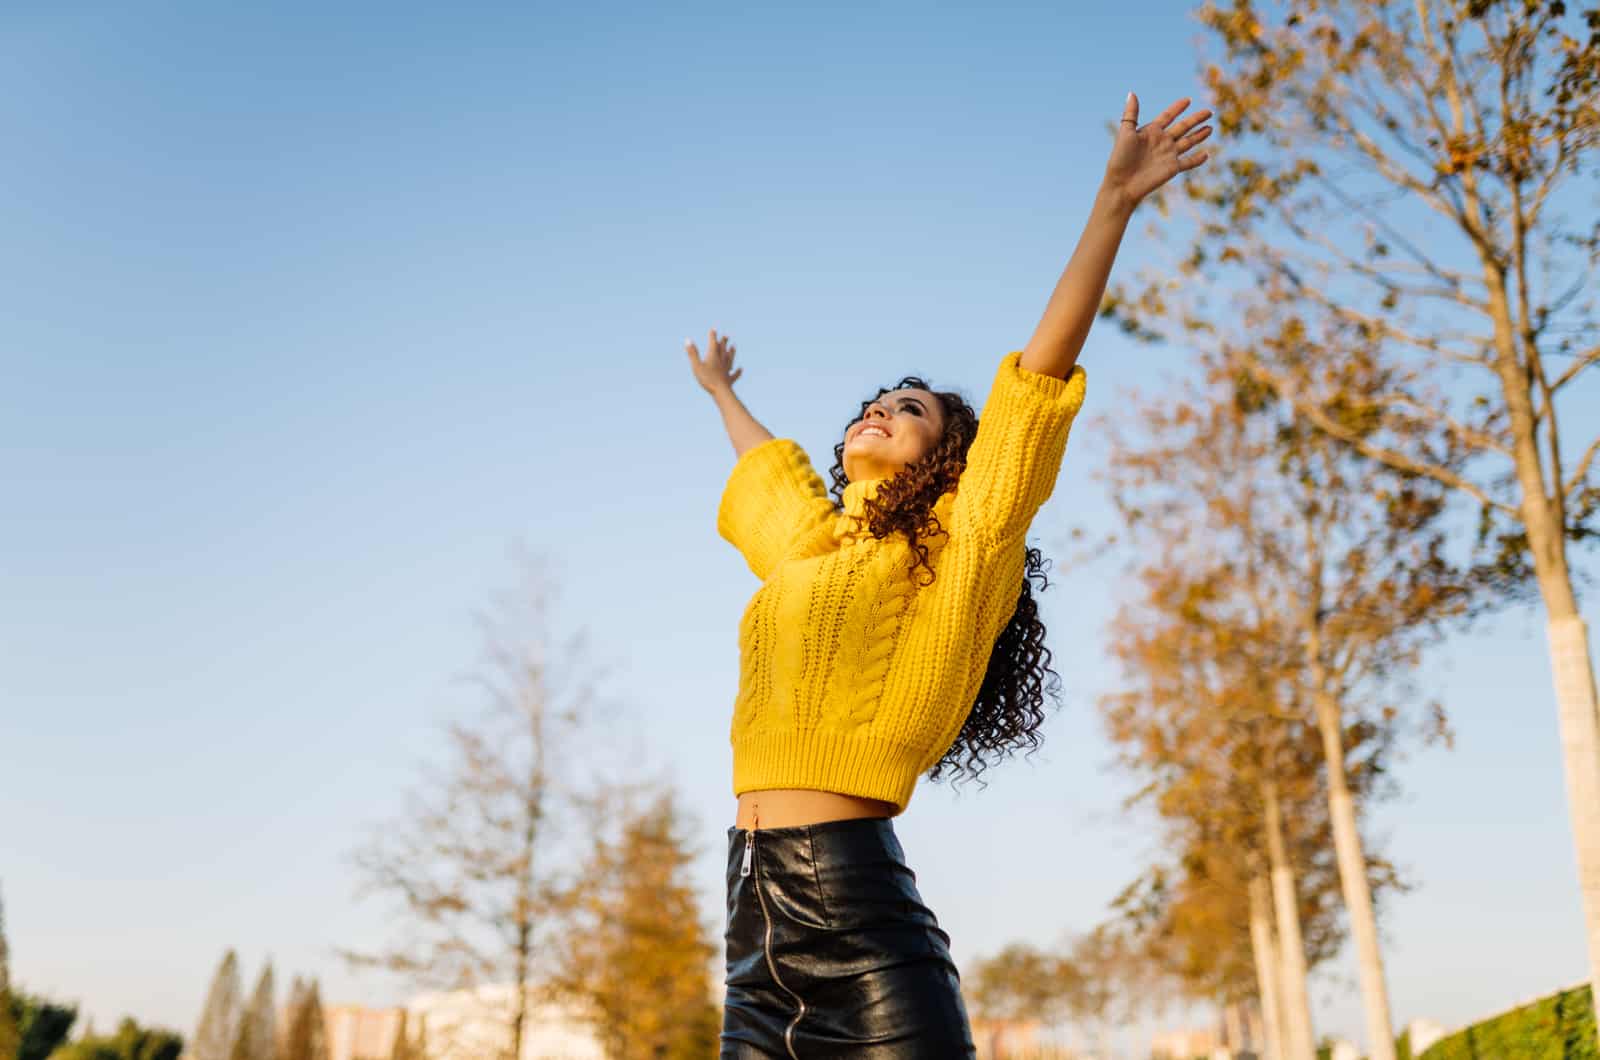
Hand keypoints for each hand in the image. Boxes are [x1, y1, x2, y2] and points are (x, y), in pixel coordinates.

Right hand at [685, 328, 741, 395]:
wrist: (720, 392)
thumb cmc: (707, 379)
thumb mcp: (696, 365)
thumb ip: (692, 353)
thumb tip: (687, 340)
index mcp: (713, 357)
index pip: (713, 344)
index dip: (713, 336)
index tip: (713, 330)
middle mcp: (721, 362)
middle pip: (723, 350)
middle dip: (723, 343)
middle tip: (726, 336)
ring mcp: (726, 371)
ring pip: (730, 360)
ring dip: (731, 353)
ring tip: (733, 347)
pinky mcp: (729, 380)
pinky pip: (734, 375)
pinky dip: (737, 371)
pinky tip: (740, 369)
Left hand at [1102, 94, 1212, 209]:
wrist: (1122, 184)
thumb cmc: (1120, 159)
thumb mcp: (1125, 133)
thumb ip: (1131, 114)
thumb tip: (1132, 93)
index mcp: (1151, 131)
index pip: (1168, 116)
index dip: (1177, 108)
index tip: (1187, 100)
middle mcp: (1162, 141)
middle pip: (1183, 127)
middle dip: (1196, 119)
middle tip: (1209, 112)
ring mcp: (1168, 154)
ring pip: (1188, 142)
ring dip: (1200, 135)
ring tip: (1211, 128)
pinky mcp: (1172, 168)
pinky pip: (1188, 162)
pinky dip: (1198, 159)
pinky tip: (1207, 154)